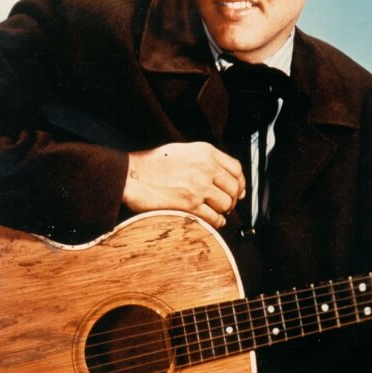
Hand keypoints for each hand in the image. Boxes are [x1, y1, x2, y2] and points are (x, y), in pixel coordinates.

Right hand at [122, 143, 244, 227]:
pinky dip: (217, 222)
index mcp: (205, 152)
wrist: (131, 175)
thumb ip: (202, 159)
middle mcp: (205, 167)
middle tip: (226, 204)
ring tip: (218, 212)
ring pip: (226, 203)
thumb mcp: (181, 150)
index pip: (236, 168)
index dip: (240, 182)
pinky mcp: (190, 204)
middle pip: (234, 187)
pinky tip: (214, 221)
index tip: (238, 189)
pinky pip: (213, 217)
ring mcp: (198, 186)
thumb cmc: (150, 163)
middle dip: (233, 198)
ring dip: (224, 210)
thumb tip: (219, 175)